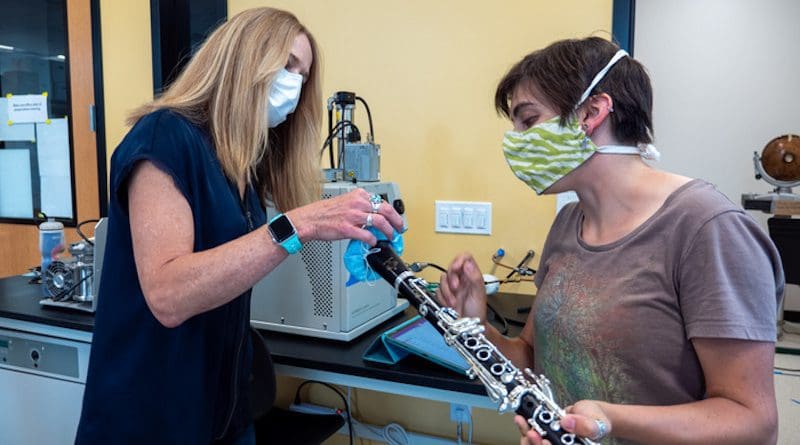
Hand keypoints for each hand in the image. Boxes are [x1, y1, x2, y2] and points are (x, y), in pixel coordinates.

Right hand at [287, 189, 403, 244]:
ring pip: (380, 222)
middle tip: (400, 228)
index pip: (382, 201)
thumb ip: (361, 206)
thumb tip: (375, 216)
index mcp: (358, 195)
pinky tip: (373, 242)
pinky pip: (367, 235)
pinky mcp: (348, 228)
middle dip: (396, 221)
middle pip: (385, 210)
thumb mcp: (346, 202)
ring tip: (391, 237)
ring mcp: (353, 216)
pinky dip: (373, 240)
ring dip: (388, 231)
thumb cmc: (326, 212)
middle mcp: (357, 203)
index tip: (396, 219)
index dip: (392, 212)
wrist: (310, 219)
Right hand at [436, 254, 486, 321]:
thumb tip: (468, 263)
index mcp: (472, 276)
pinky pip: (437, 291)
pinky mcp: (445, 295)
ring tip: (454, 302)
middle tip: (456, 288)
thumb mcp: (479, 293)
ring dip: (447, 292)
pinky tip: (449, 305)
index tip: (456, 268)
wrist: (468, 327)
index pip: (465, 258)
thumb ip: (474, 277)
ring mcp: (453, 287)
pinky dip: (442, 298)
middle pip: (451, 268)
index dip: (459, 259)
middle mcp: (462, 279)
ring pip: (442, 279)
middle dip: (451, 279)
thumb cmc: (477, 312)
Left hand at [514, 401, 611, 444]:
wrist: (587, 412)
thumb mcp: (596, 422)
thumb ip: (585, 425)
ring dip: (527, 437)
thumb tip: (568, 422)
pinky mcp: (544, 437)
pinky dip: (525, 429)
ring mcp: (552, 444)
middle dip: (536, 444)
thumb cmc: (595, 419)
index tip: (545, 441)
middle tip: (531, 432)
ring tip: (524, 423)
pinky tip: (522, 420)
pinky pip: (531, 437)